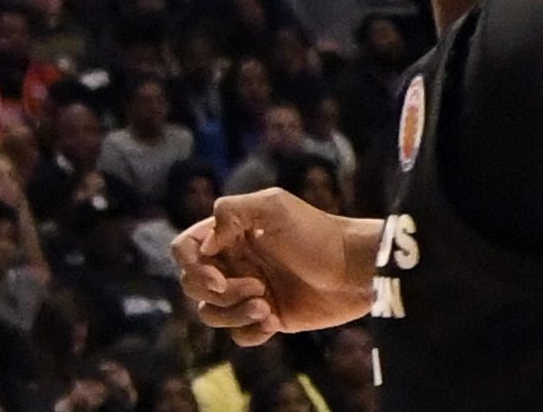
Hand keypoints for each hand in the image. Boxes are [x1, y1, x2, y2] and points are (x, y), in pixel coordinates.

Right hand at [175, 190, 371, 345]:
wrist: (357, 269)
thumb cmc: (318, 234)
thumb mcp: (275, 207)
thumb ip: (232, 212)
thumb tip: (204, 245)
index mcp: (233, 233)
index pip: (185, 247)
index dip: (191, 265)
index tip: (218, 275)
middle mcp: (236, 261)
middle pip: (192, 283)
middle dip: (217, 291)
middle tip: (257, 286)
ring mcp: (250, 291)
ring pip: (210, 312)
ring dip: (232, 313)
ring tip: (265, 306)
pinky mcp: (267, 317)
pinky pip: (238, 335)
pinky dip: (249, 332)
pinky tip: (274, 320)